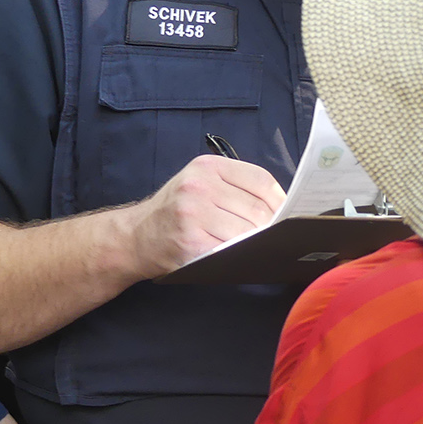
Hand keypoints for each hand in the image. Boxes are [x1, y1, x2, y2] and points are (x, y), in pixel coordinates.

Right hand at [123, 155, 283, 278]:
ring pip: (247, 231)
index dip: (280, 200)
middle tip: (273, 237)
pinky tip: (239, 257)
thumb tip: (281, 208)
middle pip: (257, 208)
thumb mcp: (199, 185)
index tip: (287, 214)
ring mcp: (193, 213)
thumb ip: (234, 188)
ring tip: (256, 247)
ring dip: (256, 243)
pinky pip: (231, 250)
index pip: (260, 179)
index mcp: (207, 166)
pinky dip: (241, 256)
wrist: (135, 236)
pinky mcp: (191, 241)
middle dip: (270, 227)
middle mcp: (199, 185)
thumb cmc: (175, 212)